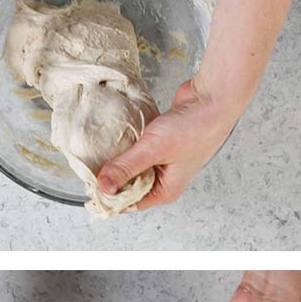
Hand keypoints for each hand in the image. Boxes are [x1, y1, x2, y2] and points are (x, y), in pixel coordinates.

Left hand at [96, 80, 239, 210]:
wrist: (213, 98)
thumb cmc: (194, 127)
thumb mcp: (154, 150)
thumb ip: (126, 168)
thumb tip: (103, 187)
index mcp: (165, 191)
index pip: (128, 203)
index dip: (107, 197)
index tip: (87, 185)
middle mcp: (163, 180)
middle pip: (127, 186)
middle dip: (109, 178)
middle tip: (88, 166)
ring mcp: (162, 162)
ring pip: (130, 167)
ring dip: (117, 160)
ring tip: (98, 153)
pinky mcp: (160, 145)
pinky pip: (136, 151)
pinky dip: (126, 146)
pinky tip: (114, 140)